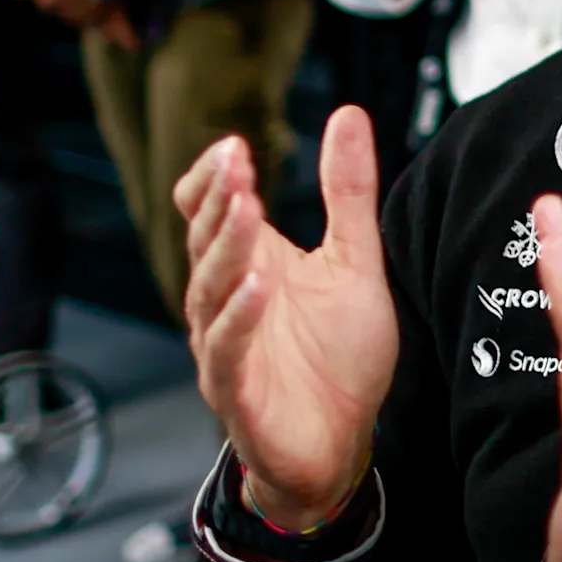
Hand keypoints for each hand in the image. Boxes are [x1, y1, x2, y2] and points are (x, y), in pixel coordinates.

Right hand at [176, 114, 398, 527]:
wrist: (341, 446)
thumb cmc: (339, 359)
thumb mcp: (355, 262)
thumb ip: (347, 192)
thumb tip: (348, 114)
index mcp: (250, 264)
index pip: (207, 210)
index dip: (212, 178)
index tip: (235, 146)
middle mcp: (228, 301)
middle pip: (206, 243)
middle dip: (220, 202)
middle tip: (236, 163)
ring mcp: (227, 347)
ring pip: (211, 291)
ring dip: (226, 249)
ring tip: (245, 210)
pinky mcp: (237, 392)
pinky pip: (227, 351)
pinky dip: (238, 318)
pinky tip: (255, 286)